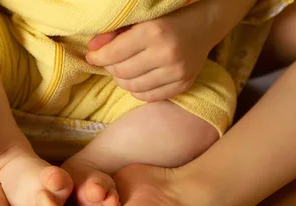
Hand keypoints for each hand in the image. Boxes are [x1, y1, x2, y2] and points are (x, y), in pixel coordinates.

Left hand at [86, 5, 214, 101]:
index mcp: (154, 32)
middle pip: (122, 73)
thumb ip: (114, 32)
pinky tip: (136, 79)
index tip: (92, 56)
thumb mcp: (140, 19)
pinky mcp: (184, 84)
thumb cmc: (167, 18)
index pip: (114, 54)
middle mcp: (167, 54)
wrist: (203, 24)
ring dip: (122, 80)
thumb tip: (92, 50)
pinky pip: (149, 97)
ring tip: (122, 70)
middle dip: (110, 68)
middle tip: (110, 61)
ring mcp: (177, 72)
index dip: (97, 57)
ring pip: (133, 88)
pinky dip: (137, 90)